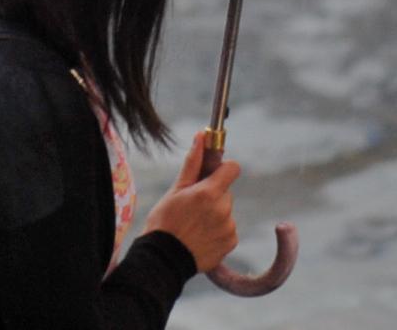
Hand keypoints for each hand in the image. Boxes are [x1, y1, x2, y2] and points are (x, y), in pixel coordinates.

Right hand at [144, 130, 239, 272]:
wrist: (164, 259)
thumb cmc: (165, 221)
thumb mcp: (176, 189)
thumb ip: (193, 163)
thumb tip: (201, 136)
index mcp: (209, 192)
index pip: (232, 168)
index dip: (223, 169)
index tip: (213, 175)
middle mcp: (223, 209)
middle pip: (226, 191)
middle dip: (213, 194)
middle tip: (193, 206)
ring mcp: (228, 227)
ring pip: (226, 210)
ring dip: (216, 213)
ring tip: (194, 224)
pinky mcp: (231, 243)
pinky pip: (229, 229)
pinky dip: (218, 230)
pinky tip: (201, 236)